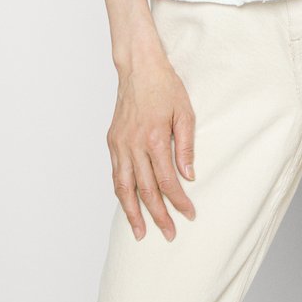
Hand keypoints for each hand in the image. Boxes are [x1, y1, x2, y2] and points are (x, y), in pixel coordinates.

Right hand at [107, 53, 196, 241]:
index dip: (178, 201)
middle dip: (158, 216)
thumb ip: (186, 146)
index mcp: (155, 138)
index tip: (188, 214)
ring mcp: (120, 144)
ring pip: (124, 187)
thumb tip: (189, 176)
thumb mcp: (185, 112)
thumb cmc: (165, 86)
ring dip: (132, 212)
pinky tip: (127, 203)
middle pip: (145, 190)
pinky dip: (121, 192)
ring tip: (140, 232)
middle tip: (169, 234)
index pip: (167, 181)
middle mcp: (134, 145)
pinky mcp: (112, 141)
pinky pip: (116, 173)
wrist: (139, 67)